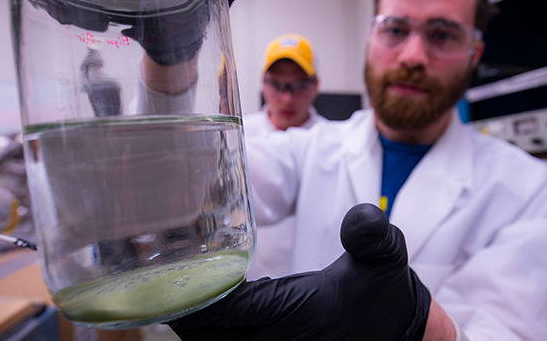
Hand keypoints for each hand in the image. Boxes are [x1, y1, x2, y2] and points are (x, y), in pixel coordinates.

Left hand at [169, 203, 430, 340]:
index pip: (219, 314)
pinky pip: (221, 339)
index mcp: (288, 321)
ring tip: (161, 275)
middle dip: (169, 300)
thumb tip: (363, 218)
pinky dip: (202, 322)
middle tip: (147, 262)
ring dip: (182, 312)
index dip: (184, 295)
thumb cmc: (386, 298)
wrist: (399, 334)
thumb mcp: (384, 259)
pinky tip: (194, 295)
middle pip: (200, 332)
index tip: (157, 268)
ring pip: (207, 339)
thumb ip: (372, 237)